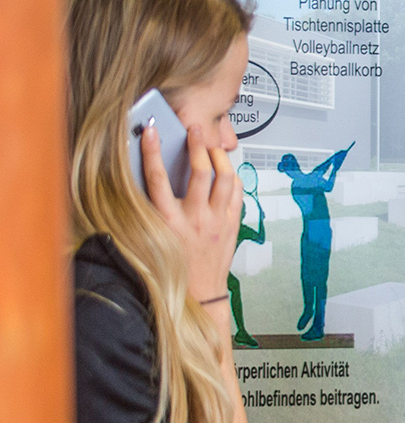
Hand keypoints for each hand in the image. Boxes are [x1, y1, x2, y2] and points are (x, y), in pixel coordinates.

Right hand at [141, 122, 241, 304]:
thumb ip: (154, 207)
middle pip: (200, 172)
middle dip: (197, 145)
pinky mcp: (232, 225)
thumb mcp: (154, 235)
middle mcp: (194, 218)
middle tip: (195, 129)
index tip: (150, 131)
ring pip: (225, 179)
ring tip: (214, 146)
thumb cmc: (173, 263)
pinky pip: (237, 193)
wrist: (199, 293)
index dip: (151, 150)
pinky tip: (227, 170)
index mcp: (166, 220)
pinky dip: (232, 177)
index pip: (156, 178)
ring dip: (220, 157)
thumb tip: (150, 177)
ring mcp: (217, 221)